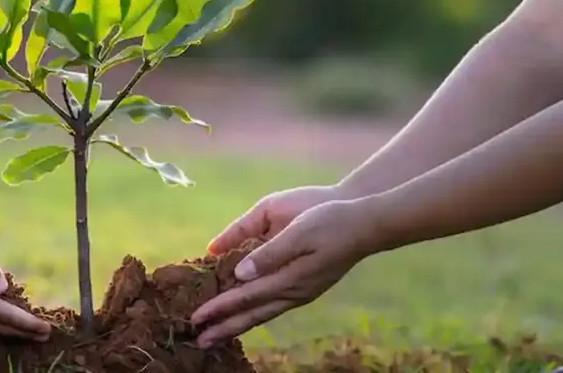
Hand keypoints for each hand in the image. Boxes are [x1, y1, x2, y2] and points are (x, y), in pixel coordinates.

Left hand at [191, 199, 381, 346]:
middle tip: (200, 340)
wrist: (366, 224)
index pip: (246, 297)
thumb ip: (269, 254)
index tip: (196, 318)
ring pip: (263, 314)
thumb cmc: (330, 222)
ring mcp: (302, 292)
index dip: (220, 308)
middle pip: (253, 315)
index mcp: (290, 279)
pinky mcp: (306, 287)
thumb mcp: (299, 232)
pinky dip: (255, 314)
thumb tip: (240, 273)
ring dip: (238, 324)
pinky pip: (273, 306)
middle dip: (225, 327)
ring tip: (218, 334)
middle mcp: (294, 293)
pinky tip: (248, 315)